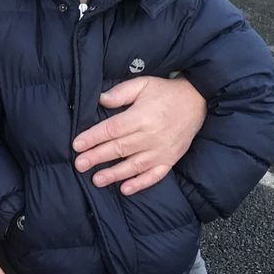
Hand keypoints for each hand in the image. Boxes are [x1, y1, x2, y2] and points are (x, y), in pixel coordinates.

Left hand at [72, 75, 204, 195]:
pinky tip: (125, 189)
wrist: (197, 101)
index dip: (93, 137)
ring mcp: (162, 150)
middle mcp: (151, 136)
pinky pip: (154, 175)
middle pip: (119, 148)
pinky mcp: (170, 160)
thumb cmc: (165, 92)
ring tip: (96, 180)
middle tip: (79, 164)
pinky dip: (140, 184)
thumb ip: (121, 92)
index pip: (112, 129)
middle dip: (97, 157)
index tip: (77, 144)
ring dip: (114, 174)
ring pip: (134, 165)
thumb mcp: (142, 84)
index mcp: (141, 116)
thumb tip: (101, 99)